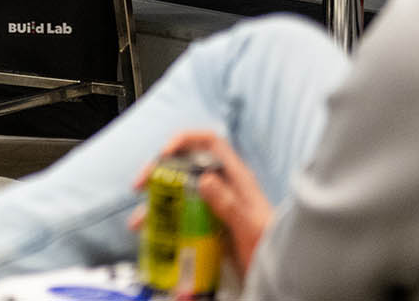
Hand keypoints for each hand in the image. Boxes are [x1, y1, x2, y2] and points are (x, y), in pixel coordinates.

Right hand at [127, 131, 271, 277]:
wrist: (280, 277)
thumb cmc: (269, 250)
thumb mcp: (250, 227)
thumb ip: (230, 204)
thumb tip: (204, 178)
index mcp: (236, 179)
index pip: (210, 144)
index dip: (185, 140)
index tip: (163, 154)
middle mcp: (222, 187)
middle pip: (185, 166)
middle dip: (158, 172)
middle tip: (139, 186)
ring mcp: (214, 206)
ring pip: (178, 193)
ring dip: (155, 203)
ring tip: (138, 222)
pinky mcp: (208, 225)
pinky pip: (180, 216)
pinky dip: (162, 222)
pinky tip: (151, 234)